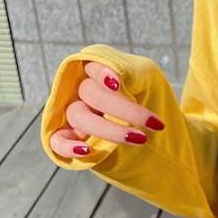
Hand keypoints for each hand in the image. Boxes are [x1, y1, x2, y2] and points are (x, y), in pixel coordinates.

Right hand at [47, 60, 165, 157]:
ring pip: (78, 115)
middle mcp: (83, 91)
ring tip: (139, 139)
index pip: (93, 66)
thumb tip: (115, 76)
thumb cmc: (151, 99)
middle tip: (153, 124)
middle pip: (91, 92)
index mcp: (99, 72)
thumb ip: (131, 72)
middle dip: (124, 109)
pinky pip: (57, 141)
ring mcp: (76, 115)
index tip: (117, 85)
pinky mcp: (72, 139)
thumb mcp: (148, 79)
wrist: (159, 136)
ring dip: (109, 129)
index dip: (102, 73)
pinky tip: (85, 150)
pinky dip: (68, 146)